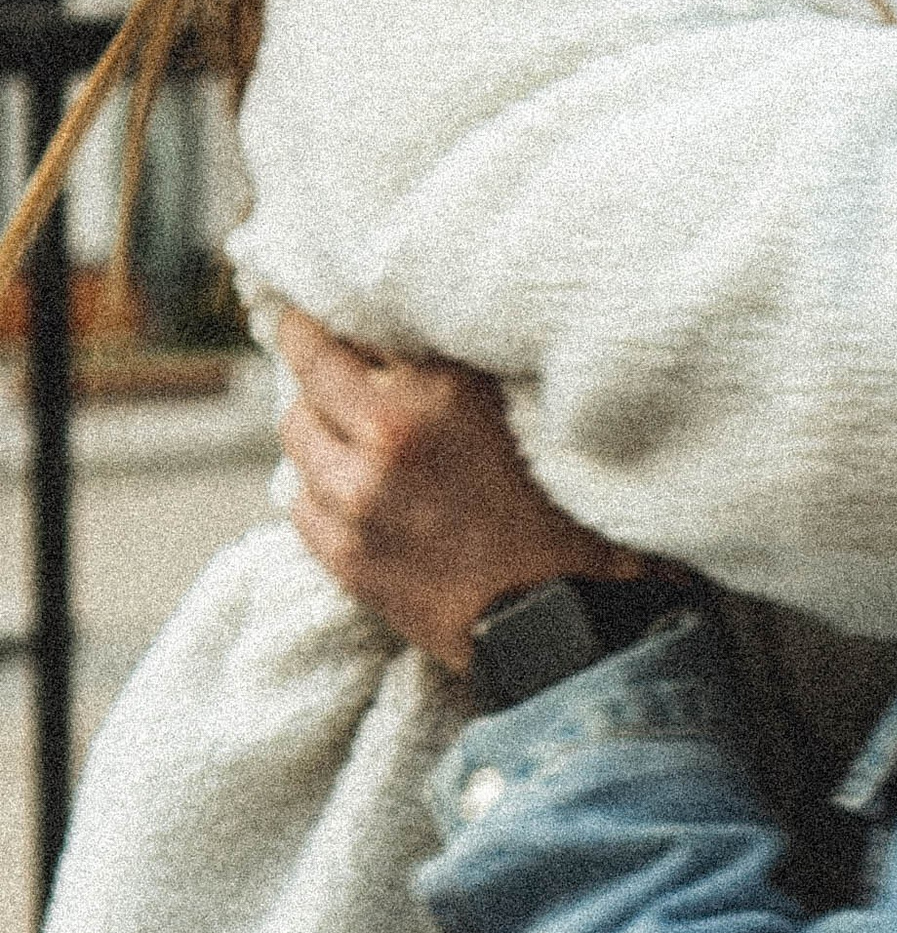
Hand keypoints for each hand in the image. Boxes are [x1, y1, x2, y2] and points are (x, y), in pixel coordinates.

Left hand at [275, 307, 641, 675]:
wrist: (562, 616)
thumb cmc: (562, 508)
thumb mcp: (520, 408)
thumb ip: (451, 369)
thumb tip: (389, 336)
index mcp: (436, 392)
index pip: (327, 341)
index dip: (307, 325)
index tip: (304, 316)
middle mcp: (386, 440)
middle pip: (304, 390)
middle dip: (320, 384)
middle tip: (344, 384)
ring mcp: (356, 503)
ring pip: (296, 444)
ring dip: (321, 437)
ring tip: (357, 444)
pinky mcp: (345, 557)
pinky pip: (300, 505)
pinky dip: (322, 492)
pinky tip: (361, 496)